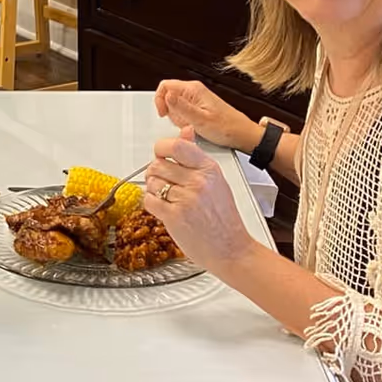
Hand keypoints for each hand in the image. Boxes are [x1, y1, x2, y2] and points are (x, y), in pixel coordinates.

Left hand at [144, 128, 253, 272]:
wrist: (232, 250)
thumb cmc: (224, 219)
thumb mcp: (216, 181)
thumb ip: (196, 156)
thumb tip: (185, 131)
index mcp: (209, 169)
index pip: (176, 145)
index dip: (161, 148)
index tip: (161, 155)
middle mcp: (198, 181)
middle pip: (157, 164)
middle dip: (155, 172)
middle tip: (164, 182)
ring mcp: (186, 198)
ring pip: (151, 182)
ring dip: (154, 190)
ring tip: (169, 199)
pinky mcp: (175, 216)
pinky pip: (150, 201)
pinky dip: (153, 205)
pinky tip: (165, 209)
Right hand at [154, 78, 258, 154]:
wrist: (241, 134)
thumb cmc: (226, 128)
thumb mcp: (200, 120)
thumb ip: (181, 107)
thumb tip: (166, 95)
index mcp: (193, 89)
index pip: (165, 86)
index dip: (160, 100)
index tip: (163, 113)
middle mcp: (195, 91)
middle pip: (169, 97)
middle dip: (172, 112)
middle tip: (183, 122)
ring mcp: (197, 99)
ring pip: (175, 106)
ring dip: (179, 118)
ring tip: (191, 125)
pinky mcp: (199, 107)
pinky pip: (183, 112)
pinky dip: (185, 121)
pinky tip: (195, 127)